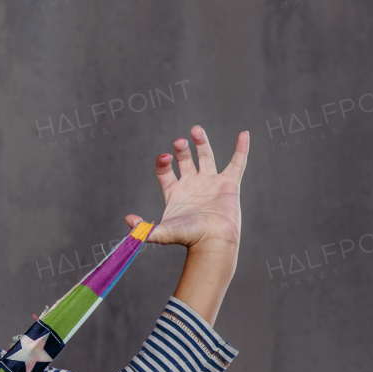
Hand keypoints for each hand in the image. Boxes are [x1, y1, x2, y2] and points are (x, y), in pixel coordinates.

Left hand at [124, 126, 248, 255]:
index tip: (165, 157)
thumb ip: (144, 227)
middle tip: (180, 141)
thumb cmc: (189, 238)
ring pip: (206, 157)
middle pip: (184, 160)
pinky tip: (244, 134)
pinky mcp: (229, 185)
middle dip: (181, 149)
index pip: (165, 171)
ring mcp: (211, 183)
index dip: (163, 163)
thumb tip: (128, 219)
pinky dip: (241, 148)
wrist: (213, 242)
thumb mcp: (162, 232)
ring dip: (201, 142)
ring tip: (196, 129)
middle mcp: (191, 185)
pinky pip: (237, 163)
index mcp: (174, 192)